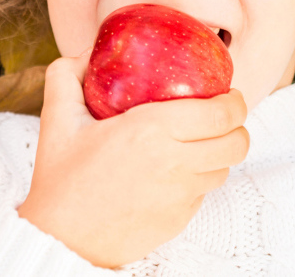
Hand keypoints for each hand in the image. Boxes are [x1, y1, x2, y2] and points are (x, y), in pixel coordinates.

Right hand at [16, 54, 248, 268]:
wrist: (62, 239)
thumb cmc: (61, 180)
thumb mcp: (56, 118)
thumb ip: (67, 75)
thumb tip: (86, 54)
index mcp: (150, 131)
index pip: (221, 114)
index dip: (234, 100)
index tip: (228, 92)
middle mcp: (174, 164)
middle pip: (236, 142)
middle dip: (238, 124)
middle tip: (222, 113)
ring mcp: (181, 197)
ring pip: (224, 168)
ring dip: (220, 151)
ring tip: (200, 139)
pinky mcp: (179, 220)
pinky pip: (203, 192)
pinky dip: (199, 176)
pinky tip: (176, 169)